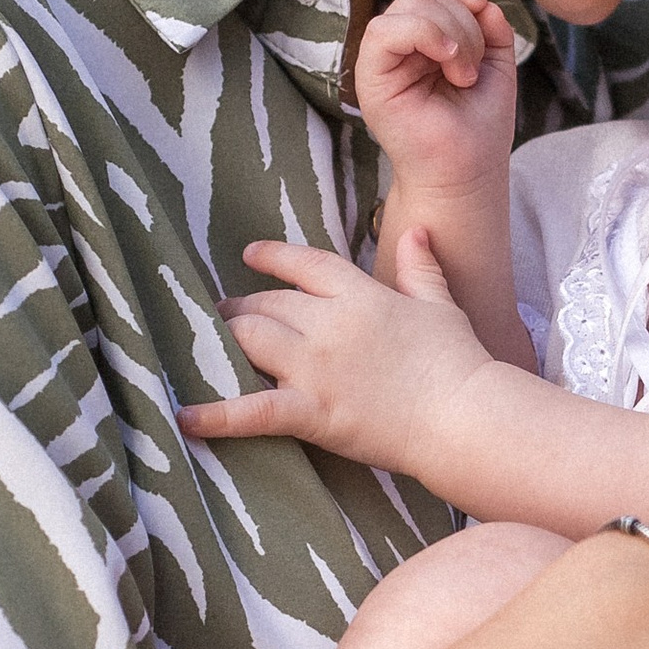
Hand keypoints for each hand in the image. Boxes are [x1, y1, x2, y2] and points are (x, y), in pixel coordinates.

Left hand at [180, 237, 493, 470]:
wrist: (463, 415)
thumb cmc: (459, 361)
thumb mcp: (441, 303)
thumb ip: (421, 266)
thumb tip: (417, 230)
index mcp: (360, 294)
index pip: (303, 264)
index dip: (273, 257)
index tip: (250, 255)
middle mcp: (329, 324)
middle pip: (267, 304)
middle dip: (240, 308)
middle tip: (223, 315)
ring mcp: (315, 368)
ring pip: (249, 341)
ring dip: (224, 342)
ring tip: (205, 345)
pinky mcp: (310, 412)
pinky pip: (251, 411)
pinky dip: (215, 416)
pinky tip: (185, 418)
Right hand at [356, 0, 518, 196]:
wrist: (467, 173)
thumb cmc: (479, 126)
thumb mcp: (497, 62)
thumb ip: (490, 24)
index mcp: (423, 39)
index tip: (484, 14)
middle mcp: (399, 46)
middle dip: (462, 20)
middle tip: (474, 67)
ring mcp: (382, 61)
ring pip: (408, 6)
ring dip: (452, 33)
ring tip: (465, 75)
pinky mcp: (370, 78)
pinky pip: (385, 30)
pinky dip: (424, 33)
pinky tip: (449, 61)